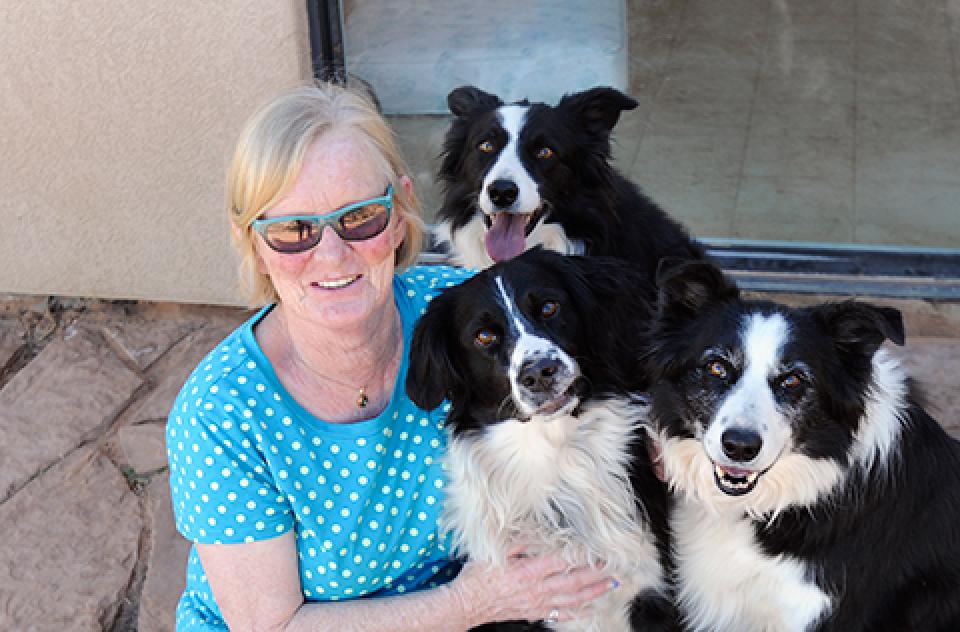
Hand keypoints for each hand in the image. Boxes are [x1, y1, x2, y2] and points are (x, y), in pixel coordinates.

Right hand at [447, 551, 616, 626]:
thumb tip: (537, 530)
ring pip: (572, 598)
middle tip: (615, 565)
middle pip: (574, 580)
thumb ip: (519, 540)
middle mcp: (537, 588)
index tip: (598, 547)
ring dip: (594, 591)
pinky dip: (578, 611)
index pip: (562, 560)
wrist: (467, 603)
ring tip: (611, 584)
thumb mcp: (495, 551)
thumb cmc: (478, 576)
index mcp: (528, 570)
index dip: (582, 554)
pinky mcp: (535, 612)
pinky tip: (590, 607)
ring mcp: (537, 602)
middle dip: (597, 573)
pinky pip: (561, 613)